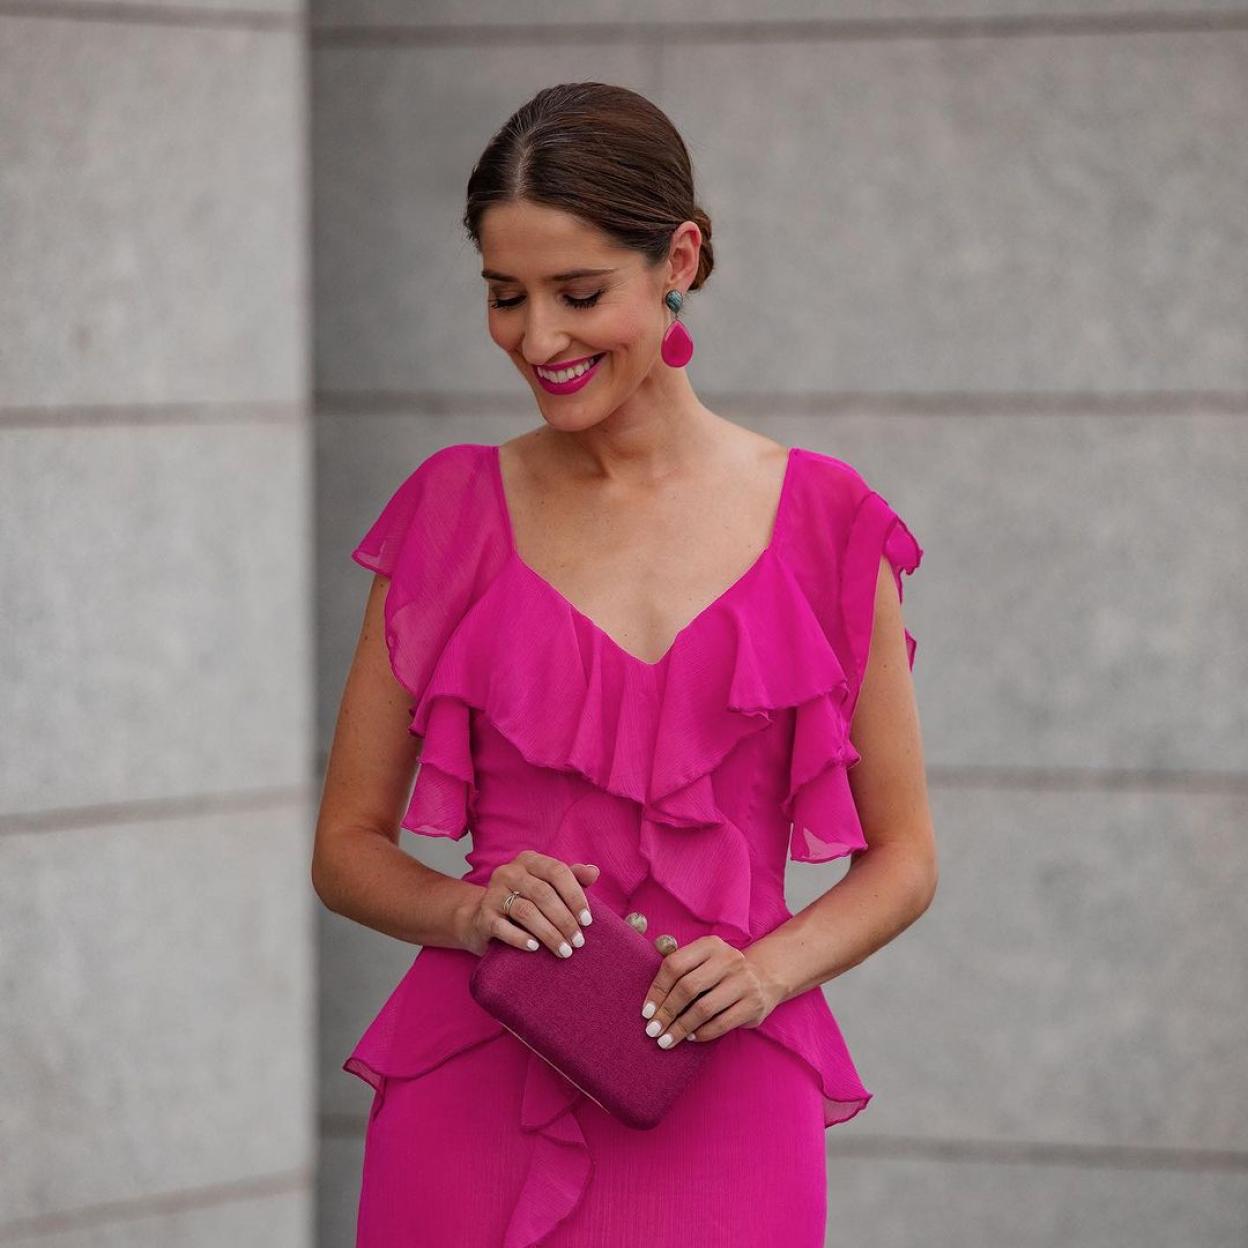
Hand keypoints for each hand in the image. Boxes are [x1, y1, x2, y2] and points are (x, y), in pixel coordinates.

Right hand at [465, 850, 599, 958]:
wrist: (481, 918)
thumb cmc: (524, 900)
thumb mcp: (547, 885)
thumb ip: (571, 877)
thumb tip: (594, 872)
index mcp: (529, 860)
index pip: (557, 871)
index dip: (575, 896)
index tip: (587, 920)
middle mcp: (509, 872)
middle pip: (543, 894)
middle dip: (565, 920)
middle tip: (578, 941)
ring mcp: (493, 893)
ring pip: (526, 911)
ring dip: (549, 933)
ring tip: (564, 951)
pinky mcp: (483, 916)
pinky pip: (503, 927)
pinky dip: (521, 938)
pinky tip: (535, 948)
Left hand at [640, 936, 781, 1048]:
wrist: (765, 977)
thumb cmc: (721, 972)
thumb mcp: (703, 959)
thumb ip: (678, 967)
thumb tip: (648, 1001)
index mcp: (710, 945)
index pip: (675, 965)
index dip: (657, 990)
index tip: (646, 1012)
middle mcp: (728, 959)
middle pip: (687, 987)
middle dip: (666, 1012)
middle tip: (652, 1031)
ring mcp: (743, 982)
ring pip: (703, 1009)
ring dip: (681, 1028)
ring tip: (667, 1040)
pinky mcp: (753, 1004)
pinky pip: (721, 1023)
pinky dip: (702, 1033)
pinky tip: (691, 1037)